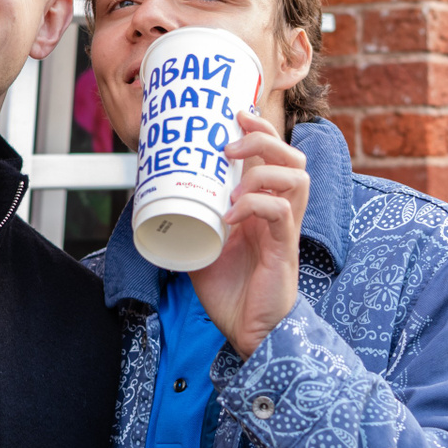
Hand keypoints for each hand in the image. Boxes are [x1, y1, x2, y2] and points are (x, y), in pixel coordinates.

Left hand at [184, 111, 308, 358]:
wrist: (248, 333)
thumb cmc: (230, 291)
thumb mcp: (200, 246)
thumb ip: (188, 221)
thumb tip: (151, 195)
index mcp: (263, 206)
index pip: (274, 156)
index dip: (260, 129)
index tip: (236, 114)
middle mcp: (280, 213)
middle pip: (292, 158)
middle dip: (263, 140)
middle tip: (230, 146)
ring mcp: (284, 231)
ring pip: (297, 179)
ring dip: (262, 171)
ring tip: (233, 184)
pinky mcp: (283, 251)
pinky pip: (279, 215)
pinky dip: (254, 206)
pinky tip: (230, 217)